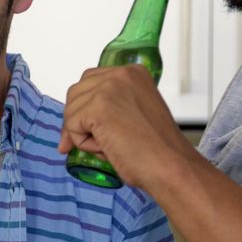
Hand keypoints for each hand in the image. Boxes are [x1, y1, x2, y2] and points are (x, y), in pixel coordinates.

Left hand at [58, 65, 195, 188]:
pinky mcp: (98, 107)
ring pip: (71, 111)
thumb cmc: (156, 151)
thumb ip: (109, 108)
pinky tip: (107, 147)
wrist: (171, 167)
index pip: (90, 81)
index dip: (83, 107)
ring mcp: (108, 88)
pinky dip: (83, 143)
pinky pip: (71, 126)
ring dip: (82, 134)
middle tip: (85, 143)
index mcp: (132, 73)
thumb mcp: (132, 116)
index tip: (85, 127)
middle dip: (75, 120)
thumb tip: (72, 124)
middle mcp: (120, 74)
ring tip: (111, 145)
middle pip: (75, 93)